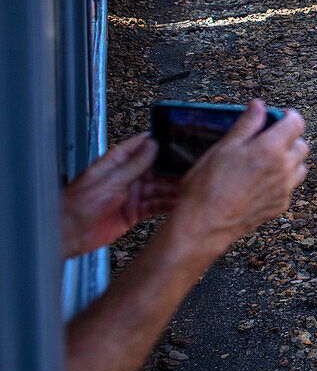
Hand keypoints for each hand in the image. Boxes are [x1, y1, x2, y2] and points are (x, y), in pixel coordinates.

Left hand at [61, 134, 178, 258]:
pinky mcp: (134, 212)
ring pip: (158, 188)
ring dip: (172, 188)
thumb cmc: (79, 203)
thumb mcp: (111, 180)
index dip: (157, 142)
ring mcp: (131, 195)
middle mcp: (126, 177)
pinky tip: (178, 202)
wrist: (70, 232)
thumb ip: (134, 164)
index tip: (176, 138)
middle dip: (171, 168)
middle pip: (154, 169)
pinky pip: (155, 205)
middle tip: (191, 167)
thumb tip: (152, 145)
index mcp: (116, 163)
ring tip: (188, 187)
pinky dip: (167, 204)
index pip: (139, 146)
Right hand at [167, 100, 307, 258]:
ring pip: (300, 167)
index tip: (281, 115)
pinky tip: (261, 181)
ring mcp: (285, 189)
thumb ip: (247, 124)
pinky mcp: (280, 205)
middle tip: (270, 138)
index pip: (296, 124)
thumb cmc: (209, 184)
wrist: (205, 224)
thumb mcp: (224, 147)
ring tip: (267, 160)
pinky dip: (282, 180)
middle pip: (302, 145)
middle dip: (290, 138)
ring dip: (289, 160)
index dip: (290, 116)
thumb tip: (258, 106)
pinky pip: (290, 186)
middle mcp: (284, 168)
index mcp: (271, 149)